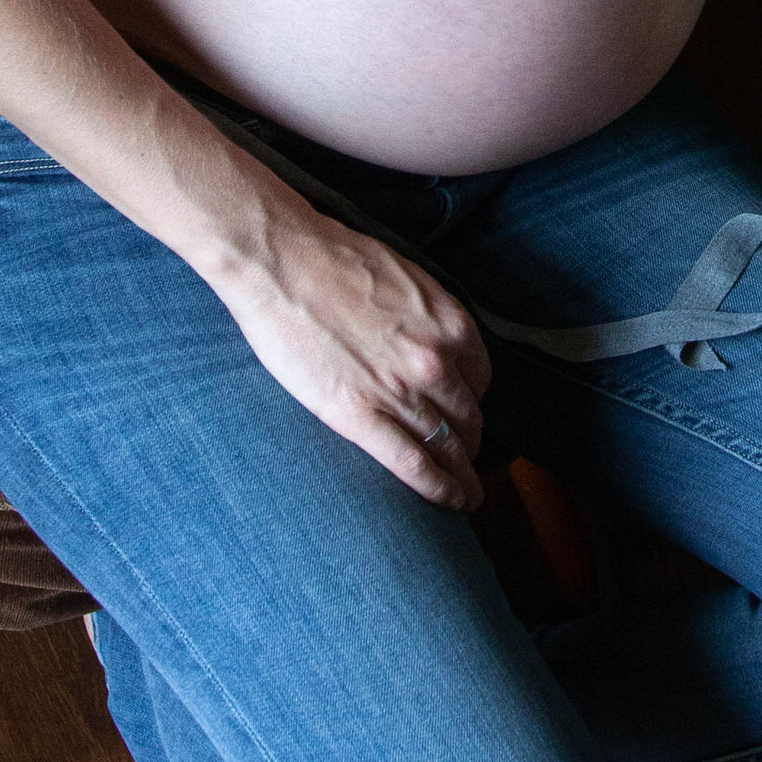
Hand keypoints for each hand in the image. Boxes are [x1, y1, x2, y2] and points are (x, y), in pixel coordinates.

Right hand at [226, 200, 492, 509]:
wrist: (282, 261)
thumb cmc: (333, 259)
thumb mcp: (404, 278)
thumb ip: (428, 315)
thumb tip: (433, 338)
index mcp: (449, 323)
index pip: (480, 377)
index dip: (475, 401)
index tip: (468, 414)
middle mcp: (435, 360)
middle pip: (468, 416)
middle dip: (471, 442)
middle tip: (468, 459)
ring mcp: (400, 391)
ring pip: (448, 446)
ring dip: (462, 475)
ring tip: (467, 494)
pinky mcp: (360, 416)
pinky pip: (414, 464)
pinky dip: (439, 489)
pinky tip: (449, 501)